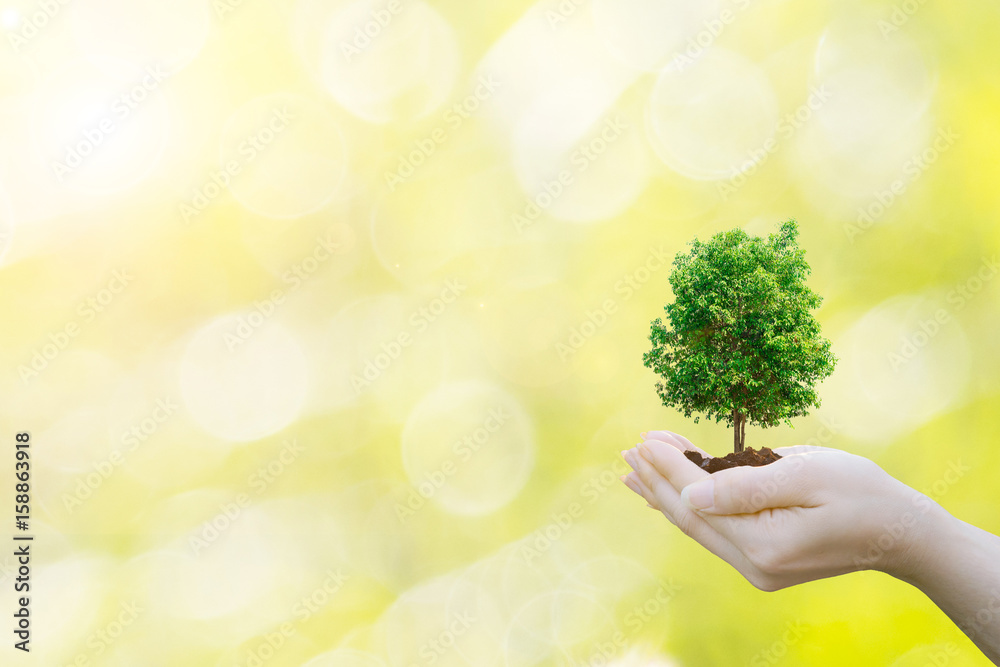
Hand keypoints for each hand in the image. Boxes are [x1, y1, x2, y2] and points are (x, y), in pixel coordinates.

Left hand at [620, 431, 942, 591]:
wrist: (900, 532)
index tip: (643, 439)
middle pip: (690, 517)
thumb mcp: (806, 474)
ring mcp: (757, 568)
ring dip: (666, 493)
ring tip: (635, 470)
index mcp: (764, 543)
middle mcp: (754, 564)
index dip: (667, 467)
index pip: (697, 500)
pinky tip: (668, 494)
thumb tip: (690, 492)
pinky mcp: (762, 562)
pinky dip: (691, 506)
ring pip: (698, 524)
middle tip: (627, 452)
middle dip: (656, 481)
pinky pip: (715, 529)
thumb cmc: (859, 492)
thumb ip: (745, 485)